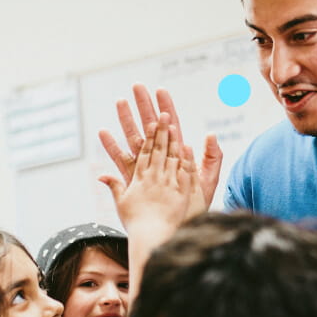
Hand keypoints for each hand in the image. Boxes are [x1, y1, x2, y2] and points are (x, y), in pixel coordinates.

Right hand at [97, 84, 224, 207]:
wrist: (175, 231)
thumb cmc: (194, 208)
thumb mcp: (208, 181)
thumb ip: (212, 157)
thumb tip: (210, 134)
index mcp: (176, 155)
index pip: (171, 126)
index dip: (166, 107)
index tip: (160, 89)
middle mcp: (159, 159)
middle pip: (151, 126)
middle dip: (144, 105)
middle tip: (136, 85)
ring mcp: (146, 168)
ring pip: (134, 138)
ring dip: (126, 120)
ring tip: (119, 102)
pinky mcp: (135, 179)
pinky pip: (122, 160)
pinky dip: (113, 147)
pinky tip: (104, 133)